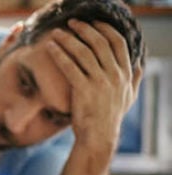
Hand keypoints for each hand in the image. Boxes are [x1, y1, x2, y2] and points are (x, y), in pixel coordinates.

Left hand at [46, 20, 142, 156]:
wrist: (98, 137)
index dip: (105, 29)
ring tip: (56, 32)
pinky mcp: (84, 90)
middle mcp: (115, 75)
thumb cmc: (110, 117)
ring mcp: (99, 82)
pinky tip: (51, 47)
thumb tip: (139, 65)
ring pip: (83, 52)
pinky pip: (70, 66)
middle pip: (99, 43)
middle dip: (84, 29)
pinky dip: (59, 54)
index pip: (118, 42)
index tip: (93, 22)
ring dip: (68, 39)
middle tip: (71, 23)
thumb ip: (134, 80)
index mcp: (125, 73)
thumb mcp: (128, 98)